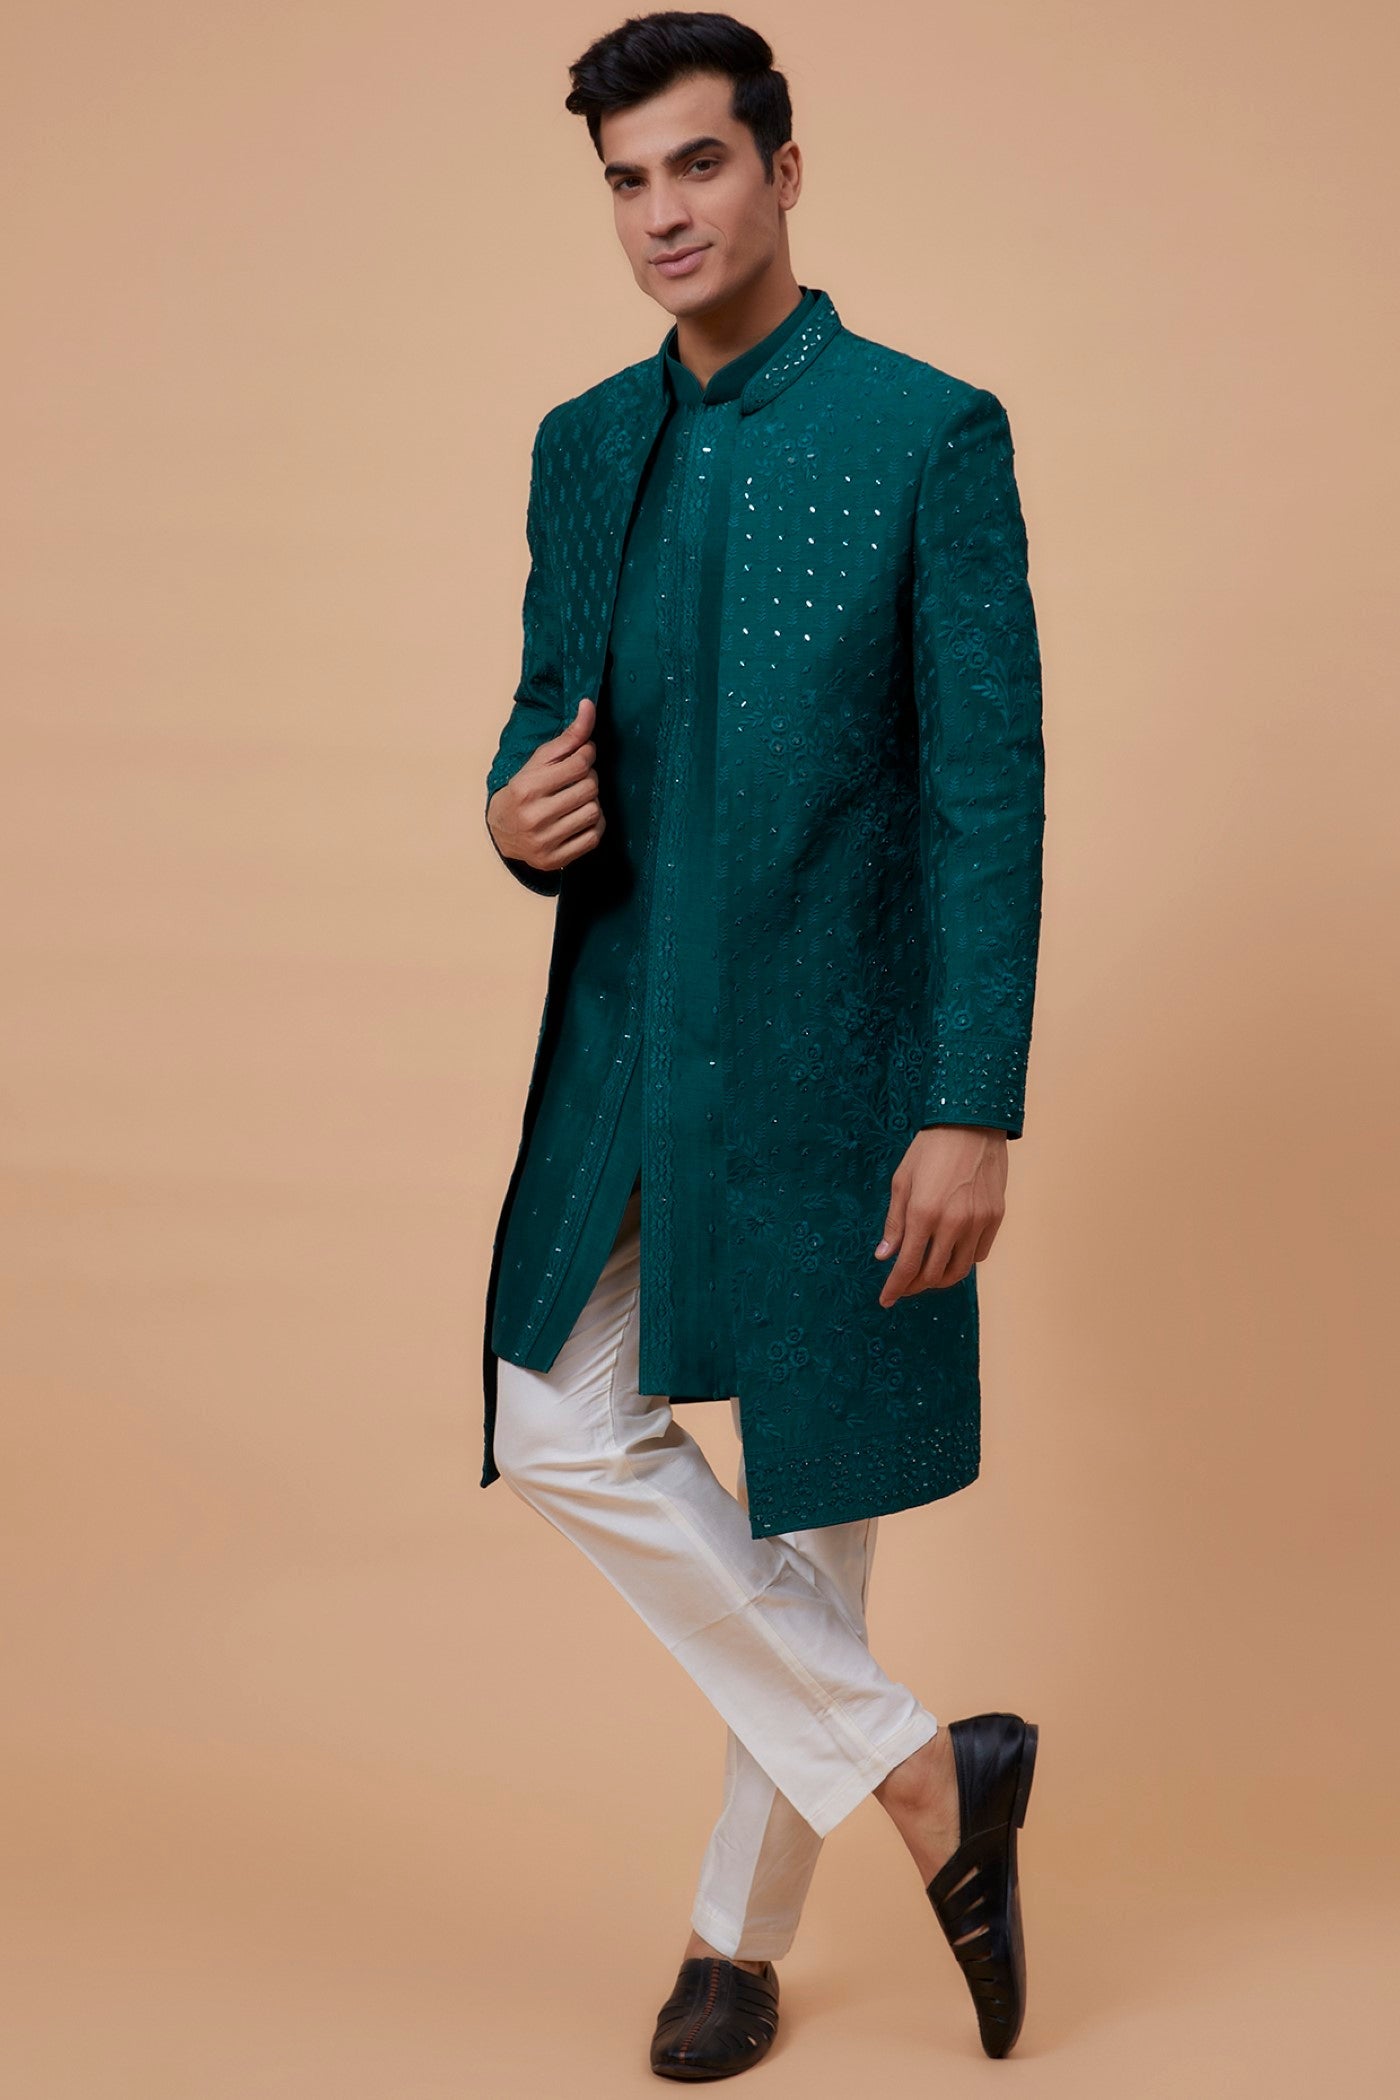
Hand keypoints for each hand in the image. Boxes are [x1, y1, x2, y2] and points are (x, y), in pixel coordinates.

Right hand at [487, 696, 604, 872]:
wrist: (502, 832)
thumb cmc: (524, 790)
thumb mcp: (539, 760)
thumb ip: (568, 735)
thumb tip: (589, 704)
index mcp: (527, 788)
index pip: (579, 764)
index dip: (587, 755)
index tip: (581, 756)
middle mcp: (535, 816)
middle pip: (590, 788)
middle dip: (588, 779)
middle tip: (577, 780)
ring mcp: (545, 841)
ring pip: (594, 812)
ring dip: (591, 802)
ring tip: (577, 799)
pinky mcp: (556, 860)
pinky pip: (593, 837)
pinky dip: (593, 825)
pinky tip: (579, 819)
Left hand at [873, 1125, 1007, 1305]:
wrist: (971, 1125)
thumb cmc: (930, 1150)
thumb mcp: (902, 1182)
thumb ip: (894, 1223)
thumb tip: (884, 1255)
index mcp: (923, 1213)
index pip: (907, 1266)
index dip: (895, 1287)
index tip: (885, 1300)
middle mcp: (953, 1223)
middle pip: (934, 1275)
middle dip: (916, 1286)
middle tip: (905, 1285)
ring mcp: (978, 1222)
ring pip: (960, 1269)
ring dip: (940, 1279)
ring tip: (928, 1275)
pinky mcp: (996, 1218)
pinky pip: (979, 1253)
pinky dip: (963, 1260)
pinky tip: (952, 1253)